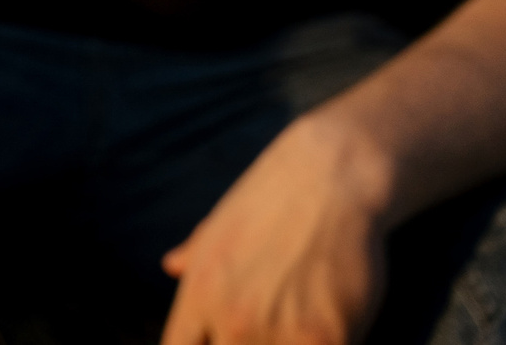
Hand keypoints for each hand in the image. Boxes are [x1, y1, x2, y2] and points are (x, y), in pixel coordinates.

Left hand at [158, 114, 393, 344]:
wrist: (332, 177)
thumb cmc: (274, 199)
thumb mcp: (221, 225)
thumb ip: (195, 258)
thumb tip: (170, 265)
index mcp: (200, 297)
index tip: (221, 336)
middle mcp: (232, 321)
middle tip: (270, 322)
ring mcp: (280, 334)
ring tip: (298, 321)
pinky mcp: (328, 340)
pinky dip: (331, 343)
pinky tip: (336, 326)